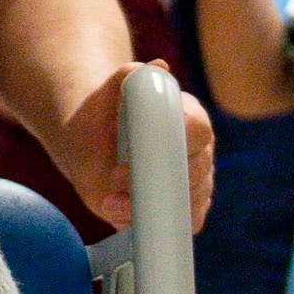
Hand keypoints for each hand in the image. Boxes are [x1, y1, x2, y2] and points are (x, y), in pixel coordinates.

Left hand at [49, 60, 213, 234]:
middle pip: (196, 171)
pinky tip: (127, 220)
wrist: (92, 144)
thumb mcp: (111, 91)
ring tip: (110, 204)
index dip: (168, 144)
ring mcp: (198, 181)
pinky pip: (186, 223)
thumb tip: (158, 67)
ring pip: (191, 201)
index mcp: (189, 115)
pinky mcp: (188, 208)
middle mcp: (200, 149)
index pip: (198, 129)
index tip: (129, 156)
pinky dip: (157, 226)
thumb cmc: (104, 114)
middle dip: (152, 181)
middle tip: (111, 181)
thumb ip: (130, 75)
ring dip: (150, 208)